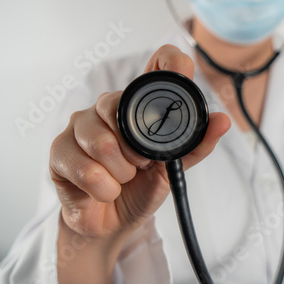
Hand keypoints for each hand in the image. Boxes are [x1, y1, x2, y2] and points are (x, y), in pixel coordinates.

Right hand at [50, 45, 230, 283]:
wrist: (112, 221)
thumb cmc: (142, 187)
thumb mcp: (174, 168)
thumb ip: (196, 145)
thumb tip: (223, 120)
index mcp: (138, 105)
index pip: (159, 62)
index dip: (171, 62)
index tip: (180, 79)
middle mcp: (107, 106)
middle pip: (119, 106)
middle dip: (137, 150)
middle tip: (139, 164)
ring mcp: (80, 125)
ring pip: (102, 142)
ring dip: (120, 173)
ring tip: (121, 178)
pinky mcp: (59, 150)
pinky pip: (86, 169)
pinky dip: (104, 189)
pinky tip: (104, 190)